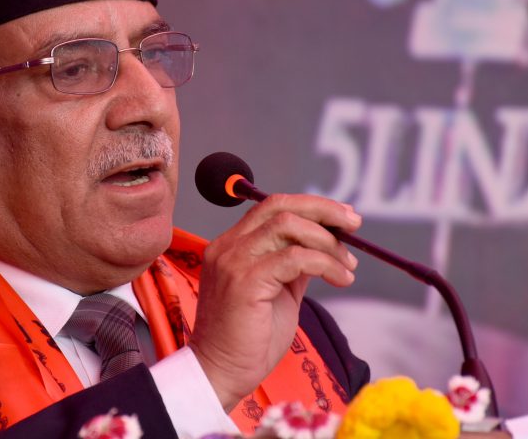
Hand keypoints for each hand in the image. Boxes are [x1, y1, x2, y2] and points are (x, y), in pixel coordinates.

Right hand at [187, 193, 360, 410]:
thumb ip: (293, 265)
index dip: (311, 206)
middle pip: (279, 206)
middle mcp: (228, 246)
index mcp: (231, 245)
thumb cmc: (249, 339)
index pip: (271, 207)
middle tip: (354, 224)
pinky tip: (340, 279)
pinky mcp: (245, 281)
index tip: (343, 217)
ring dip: (327, 241)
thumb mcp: (277, 292)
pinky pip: (295, 258)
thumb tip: (324, 245)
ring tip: (348, 266)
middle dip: (323, 210)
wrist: (222, 372)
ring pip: (288, 226)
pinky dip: (325, 263)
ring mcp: (234, 261)